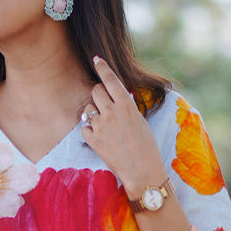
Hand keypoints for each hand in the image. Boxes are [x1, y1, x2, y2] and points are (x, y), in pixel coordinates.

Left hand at [80, 56, 168, 199]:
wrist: (142, 171)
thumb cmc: (146, 146)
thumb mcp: (140, 121)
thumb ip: (128, 107)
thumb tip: (123, 95)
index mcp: (126, 104)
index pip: (110, 79)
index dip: (102, 67)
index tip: (96, 59)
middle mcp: (112, 112)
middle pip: (95, 91)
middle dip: (98, 95)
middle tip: (105, 105)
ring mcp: (101, 125)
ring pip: (88, 108)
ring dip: (93, 113)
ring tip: (104, 125)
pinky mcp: (93, 140)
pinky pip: (84, 127)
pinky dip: (89, 130)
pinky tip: (99, 137)